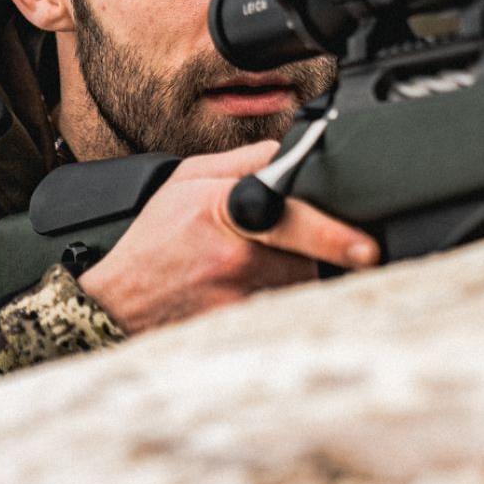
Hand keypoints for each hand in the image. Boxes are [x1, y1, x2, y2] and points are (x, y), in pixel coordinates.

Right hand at [78, 140, 378, 334]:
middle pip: (310, 252)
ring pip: (302, 282)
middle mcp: (239, 262)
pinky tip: (243, 292)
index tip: (366, 249)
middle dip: (311, 242)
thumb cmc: (155, 241)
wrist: (117, 306)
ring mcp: (244, 303)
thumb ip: (248, 161)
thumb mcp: (190, 178)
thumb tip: (295, 150)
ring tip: (248, 266)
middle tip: (272, 241)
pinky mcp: (246, 333)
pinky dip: (278, 299)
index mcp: (226, 213)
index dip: (333, 234)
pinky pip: (285, 310)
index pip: (292, 220)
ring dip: (293, 271)